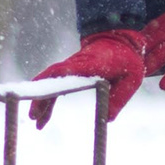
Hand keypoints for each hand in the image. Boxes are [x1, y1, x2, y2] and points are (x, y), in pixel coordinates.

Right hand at [32, 29, 149, 125]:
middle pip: (52, 78)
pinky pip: (55, 86)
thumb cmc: (128, 59)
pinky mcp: (70, 72)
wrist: (121, 40)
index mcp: (91, 63)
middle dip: (41, 96)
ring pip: (50, 83)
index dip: (53, 78)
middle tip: (33, 116)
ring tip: (37, 124)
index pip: (68, 69)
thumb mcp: (131, 79)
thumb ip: (120, 98)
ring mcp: (71, 67)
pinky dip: (49, 101)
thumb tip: (108, 120)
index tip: (41, 91)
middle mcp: (76, 64)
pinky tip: (43, 118)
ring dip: (42, 102)